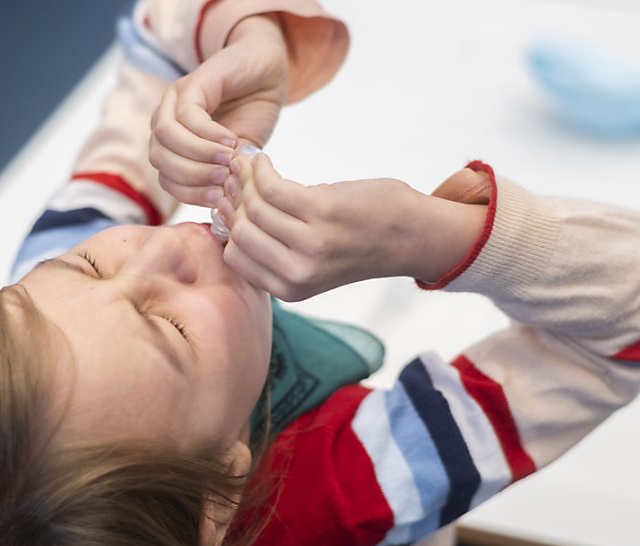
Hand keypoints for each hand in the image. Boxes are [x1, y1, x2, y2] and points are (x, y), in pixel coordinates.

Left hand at [149, 15, 288, 207]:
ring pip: (165, 137)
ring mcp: (174, 101)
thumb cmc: (253, 116)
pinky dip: (209, 134)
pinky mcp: (191, 83)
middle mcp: (167, 123)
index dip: (191, 194)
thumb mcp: (240, 158)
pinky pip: (187, 115)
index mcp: (174, 147)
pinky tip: (232, 140)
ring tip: (228, 160)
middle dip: (193, 176)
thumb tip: (224, 213)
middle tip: (225, 180)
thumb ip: (227, 180)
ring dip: (198, 155)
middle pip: (159, 160)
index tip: (220, 199)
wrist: (267, 70)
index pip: (168, 180)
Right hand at [217, 154, 485, 300]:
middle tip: (240, 180)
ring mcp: (311, 243)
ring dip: (248, 180)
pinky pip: (271, 187)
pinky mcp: (323, 212)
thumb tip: (228, 213)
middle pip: (239, 230)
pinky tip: (266, 163)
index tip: (232, 202)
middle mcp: (298, 272)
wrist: (412, 236)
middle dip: (234, 200)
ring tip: (254, 168)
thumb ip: (274, 250)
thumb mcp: (311, 265)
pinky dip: (262, 169)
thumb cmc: (360, 243)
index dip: (229, 225)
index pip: (234, 257)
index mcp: (291, 288)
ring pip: (253, 206)